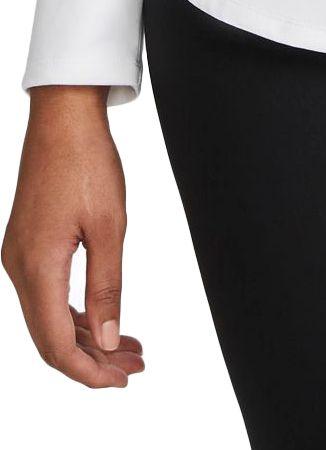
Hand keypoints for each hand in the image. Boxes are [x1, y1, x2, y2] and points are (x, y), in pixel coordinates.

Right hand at [2, 86, 144, 387]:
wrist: (63, 117)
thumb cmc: (87, 161)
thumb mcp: (110, 226)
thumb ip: (108, 287)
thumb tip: (109, 340)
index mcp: (37, 267)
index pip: (56, 344)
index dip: (88, 371)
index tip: (120, 381)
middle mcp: (19, 267)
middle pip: (50, 337)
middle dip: (92, 360)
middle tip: (134, 368)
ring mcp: (19, 257)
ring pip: (49, 318)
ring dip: (87, 337)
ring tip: (129, 349)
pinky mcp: (27, 245)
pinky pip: (47, 294)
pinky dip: (75, 313)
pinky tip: (103, 319)